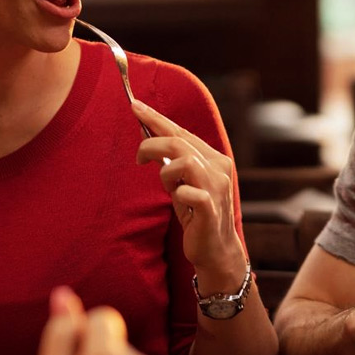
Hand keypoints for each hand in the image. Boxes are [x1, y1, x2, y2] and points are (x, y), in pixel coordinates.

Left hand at [132, 100, 245, 289]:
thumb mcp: (183, 183)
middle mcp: (219, 168)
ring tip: (169, 189)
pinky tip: (181, 204)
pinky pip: (186, 192)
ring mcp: (217, 187)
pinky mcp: (210, 208)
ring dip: (166, 174)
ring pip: (183, 162)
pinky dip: (177, 195)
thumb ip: (174, 162)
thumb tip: (149, 141)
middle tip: (138, 158)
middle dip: (151, 145)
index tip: (134, 105)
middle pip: (178, 142)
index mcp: (214, 158)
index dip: (156, 118)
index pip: (181, 132)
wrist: (215, 249)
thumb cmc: (195, 214)